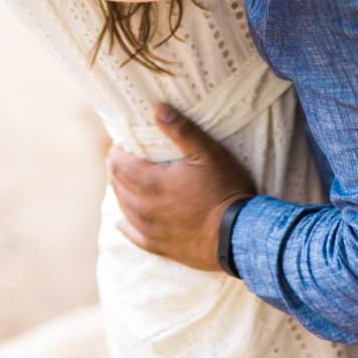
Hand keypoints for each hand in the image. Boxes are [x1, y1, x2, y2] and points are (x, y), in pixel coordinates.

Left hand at [107, 105, 255, 271]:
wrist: (240, 237)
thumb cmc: (226, 191)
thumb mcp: (209, 154)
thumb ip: (182, 131)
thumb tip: (158, 109)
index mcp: (151, 185)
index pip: (119, 165)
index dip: (117, 151)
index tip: (122, 142)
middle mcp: (144, 210)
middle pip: (118, 185)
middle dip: (118, 168)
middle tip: (124, 156)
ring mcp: (151, 231)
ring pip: (125, 208)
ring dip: (122, 191)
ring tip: (126, 180)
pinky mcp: (161, 247)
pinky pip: (135, 236)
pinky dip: (127, 225)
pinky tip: (122, 222)